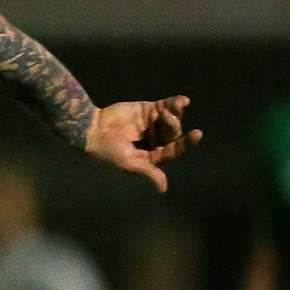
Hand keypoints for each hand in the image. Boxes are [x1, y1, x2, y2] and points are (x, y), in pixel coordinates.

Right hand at [86, 96, 202, 190]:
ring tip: (172, 107)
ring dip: (175, 113)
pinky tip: (184, 100)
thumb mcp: (128, 163)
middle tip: (165, 116)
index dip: (186, 143)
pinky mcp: (147, 110)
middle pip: (173, 133)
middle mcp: (154, 141)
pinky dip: (175, 103)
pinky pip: (165, 106)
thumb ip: (148, 172)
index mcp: (151, 156)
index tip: (198, 133)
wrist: (91, 130)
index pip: (173, 150)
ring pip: (172, 119)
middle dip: (173, 125)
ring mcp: (152, 124)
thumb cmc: (108, 152)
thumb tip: (163, 189)